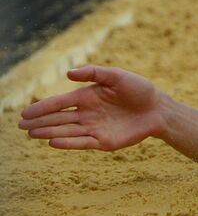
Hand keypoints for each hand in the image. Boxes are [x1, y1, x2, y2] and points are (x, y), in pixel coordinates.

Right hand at [17, 65, 164, 150]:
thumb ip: (94, 73)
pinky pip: (82, 143)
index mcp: (87, 97)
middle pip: (59, 118)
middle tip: (21, 126)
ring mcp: (94, 128)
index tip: (25, 113)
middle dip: (40, 122)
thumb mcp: (117, 76)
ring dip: (49, 132)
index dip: (42, 107)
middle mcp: (87, 114)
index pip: (60, 103)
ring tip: (32, 134)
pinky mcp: (103, 141)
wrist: (158, 109)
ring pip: (67, 131)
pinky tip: (53, 142)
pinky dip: (68, 143)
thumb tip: (68, 73)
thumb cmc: (138, 89)